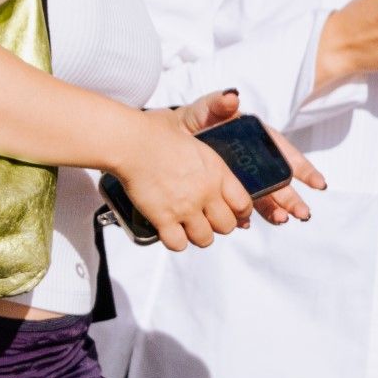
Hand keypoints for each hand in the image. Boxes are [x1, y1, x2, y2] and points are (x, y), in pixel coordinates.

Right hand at [106, 105, 256, 251]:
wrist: (133, 142)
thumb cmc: (158, 134)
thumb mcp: (196, 140)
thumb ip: (208, 158)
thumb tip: (218, 133)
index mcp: (217, 171)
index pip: (243, 204)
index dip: (239, 213)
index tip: (231, 212)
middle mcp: (206, 192)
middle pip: (227, 226)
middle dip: (217, 225)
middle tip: (205, 219)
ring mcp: (185, 208)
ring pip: (205, 239)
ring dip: (197, 235)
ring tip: (187, 227)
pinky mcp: (164, 218)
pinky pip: (178, 244)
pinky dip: (174, 241)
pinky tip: (169, 230)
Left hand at [176, 90, 326, 228]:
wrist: (170, 137)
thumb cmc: (194, 119)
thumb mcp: (206, 108)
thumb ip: (219, 102)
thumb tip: (232, 96)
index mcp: (257, 139)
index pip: (285, 153)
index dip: (303, 168)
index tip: (318, 183)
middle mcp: (254, 161)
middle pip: (279, 180)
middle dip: (291, 197)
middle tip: (302, 213)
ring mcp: (243, 178)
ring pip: (264, 196)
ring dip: (274, 209)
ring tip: (282, 220)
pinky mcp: (228, 191)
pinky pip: (240, 206)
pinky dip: (245, 215)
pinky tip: (246, 223)